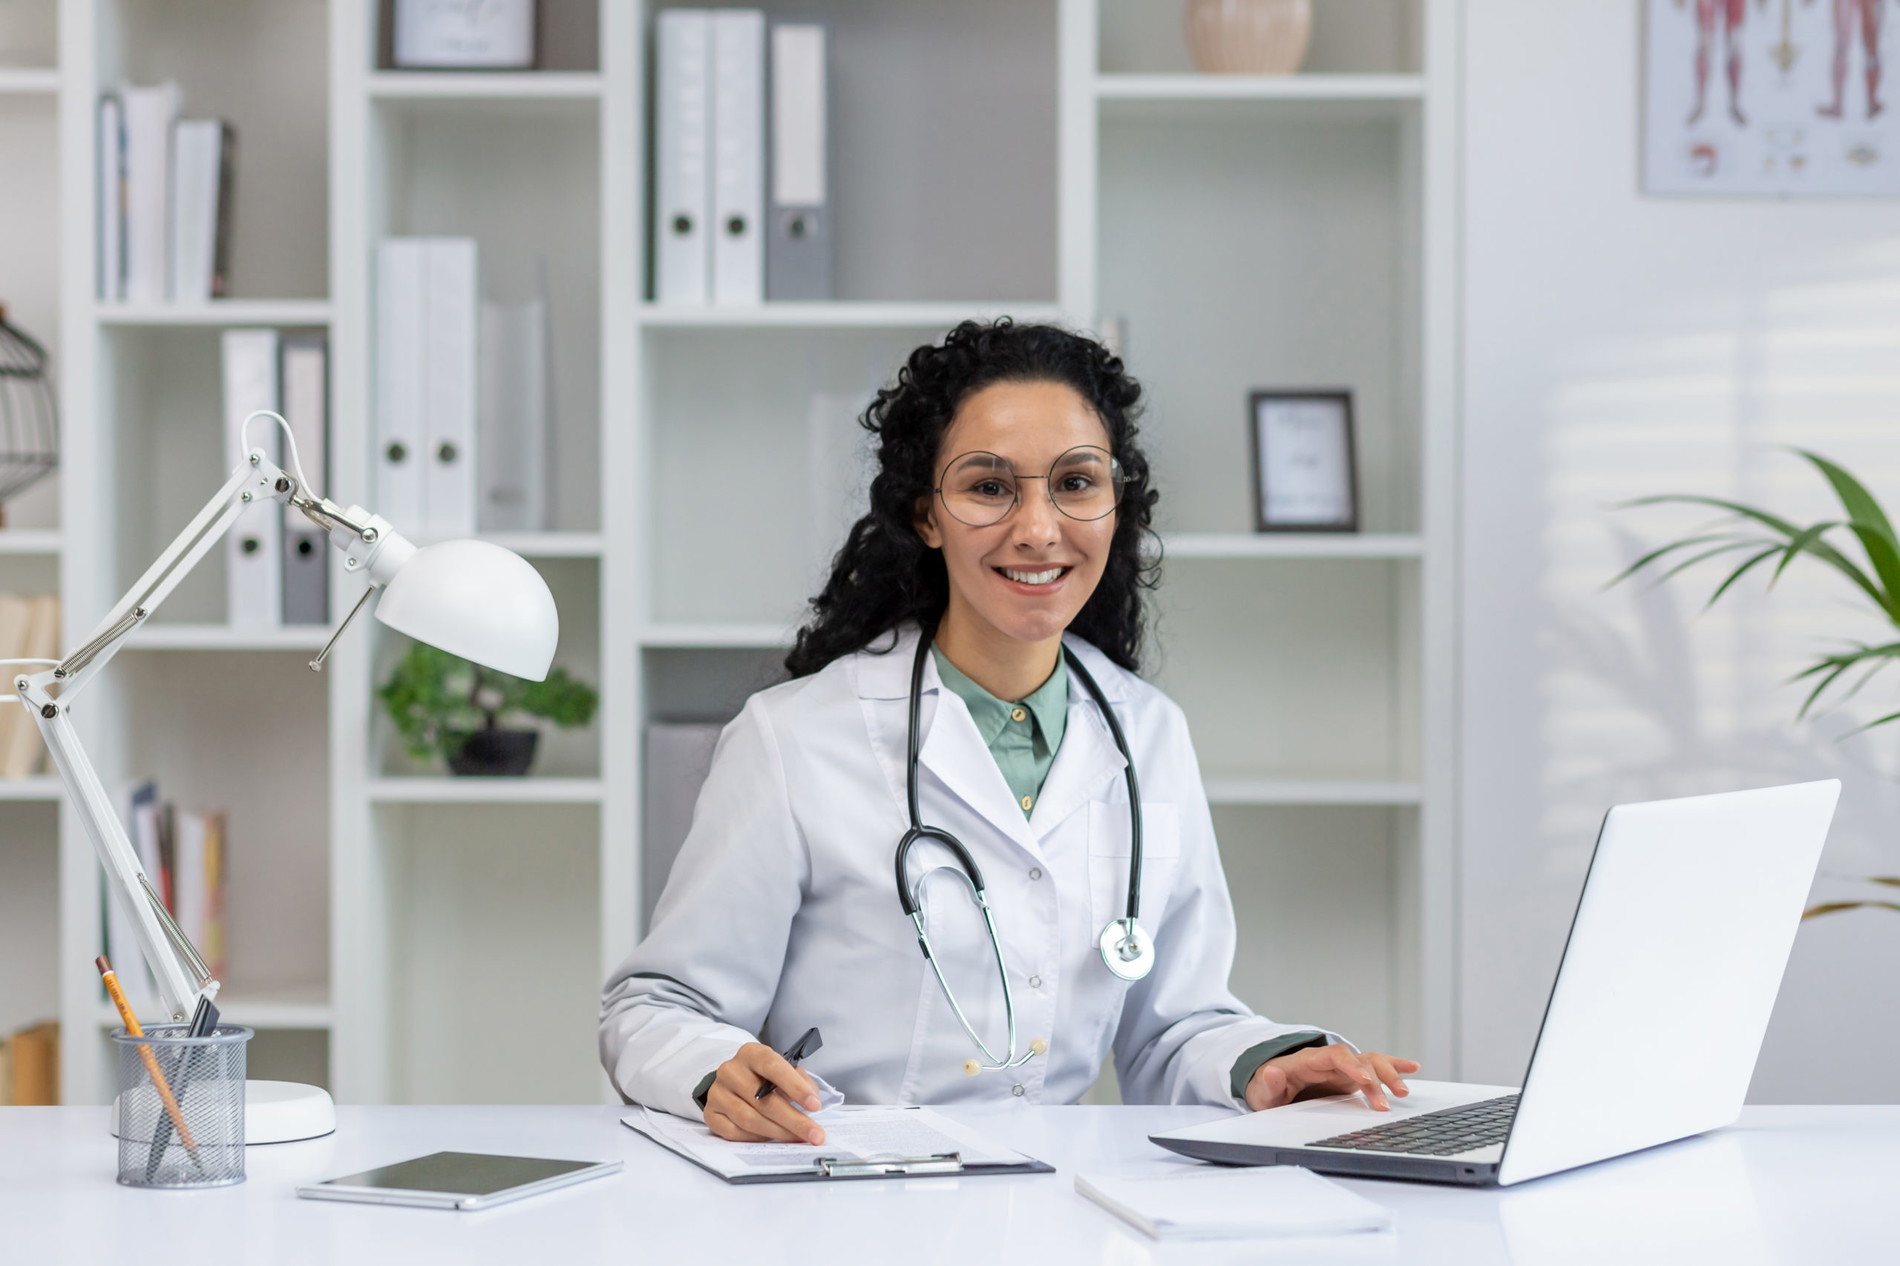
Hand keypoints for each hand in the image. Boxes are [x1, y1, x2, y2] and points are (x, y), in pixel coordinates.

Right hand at [702, 1042, 826, 1144]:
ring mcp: (718, 1092)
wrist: (733, 1082)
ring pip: (750, 1119)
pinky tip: (772, 1138)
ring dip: (778, 1132)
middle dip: (793, 1120)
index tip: (815, 1105)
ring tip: (798, 1138)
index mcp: (751, 1053)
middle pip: (763, 1100)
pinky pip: (735, 1132)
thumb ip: (800, 1081)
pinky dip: (757, 1138)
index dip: (795, 1087)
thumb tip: (812, 1102)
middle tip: (814, 1134)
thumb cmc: (764, 1076)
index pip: (773, 1067)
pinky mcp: (711, 1114)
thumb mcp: (784, 1070)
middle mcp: (730, 1071)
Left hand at [1246, 1043, 1419, 1112]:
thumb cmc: (1268, 1089)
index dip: (1351, 1066)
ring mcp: (1343, 1068)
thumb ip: (1268, 1084)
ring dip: (1389, 1074)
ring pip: (1371, 1062)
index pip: (1334, 1056)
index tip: (1364, 1079)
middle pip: (1358, 1060)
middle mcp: (1330, 1061)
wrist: (1272, 1086)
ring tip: (1404, 1091)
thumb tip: (1272, 1072)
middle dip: (1375, 1080)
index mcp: (1309, 1061)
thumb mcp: (1263, 1092)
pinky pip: (1376, 1066)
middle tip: (1386, 1104)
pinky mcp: (1352, 1077)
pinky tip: (1413, 1068)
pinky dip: (1394, 1065)